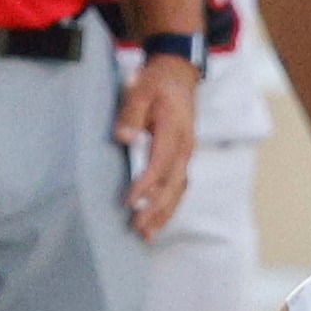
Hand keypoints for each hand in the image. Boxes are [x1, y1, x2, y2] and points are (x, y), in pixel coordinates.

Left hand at [118, 54, 196, 238]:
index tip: (130, 201)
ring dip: (164, 213)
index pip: (160, 165)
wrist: (179, 74)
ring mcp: (186, 154)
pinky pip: (179, 185)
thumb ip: (130, 113)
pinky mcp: (183, 157)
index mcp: (174, 132)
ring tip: (148, 235)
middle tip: (138, 230)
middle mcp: (185, 147)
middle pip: (173, 185)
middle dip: (156, 210)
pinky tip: (160, 218)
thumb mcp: (140, 89)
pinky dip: (170, 204)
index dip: (145, 185)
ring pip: (179, 190)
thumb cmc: (157, 81)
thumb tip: (123, 138)